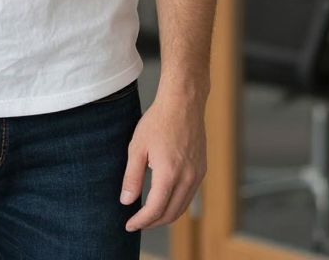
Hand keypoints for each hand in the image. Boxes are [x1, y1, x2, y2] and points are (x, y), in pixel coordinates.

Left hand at [119, 91, 206, 231]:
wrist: (183, 103)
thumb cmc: (158, 121)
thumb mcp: (137, 147)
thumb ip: (131, 177)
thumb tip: (126, 201)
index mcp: (169, 174)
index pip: (155, 210)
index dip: (141, 221)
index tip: (129, 225)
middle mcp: (187, 179)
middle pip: (170, 214)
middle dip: (152, 223)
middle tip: (137, 222)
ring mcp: (197, 175)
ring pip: (182, 208)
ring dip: (165, 216)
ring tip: (149, 215)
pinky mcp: (201, 170)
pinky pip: (189, 196)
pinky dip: (176, 204)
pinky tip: (164, 199)